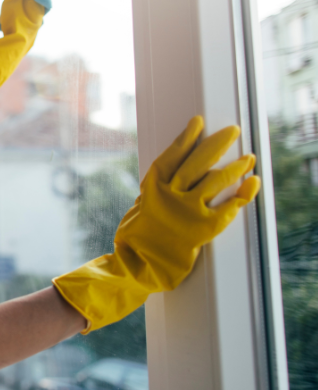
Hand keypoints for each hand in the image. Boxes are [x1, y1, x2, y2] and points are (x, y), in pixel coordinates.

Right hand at [52, 116, 260, 332]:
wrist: (139, 267)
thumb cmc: (135, 240)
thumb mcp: (139, 208)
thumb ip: (156, 191)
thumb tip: (170, 176)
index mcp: (152, 188)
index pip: (173, 155)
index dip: (186, 137)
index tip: (198, 122)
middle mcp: (170, 196)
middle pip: (199, 161)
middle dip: (218, 143)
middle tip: (233, 130)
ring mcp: (188, 211)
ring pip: (217, 180)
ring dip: (236, 167)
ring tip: (248, 157)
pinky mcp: (204, 228)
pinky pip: (230, 207)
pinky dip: (244, 194)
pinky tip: (252, 183)